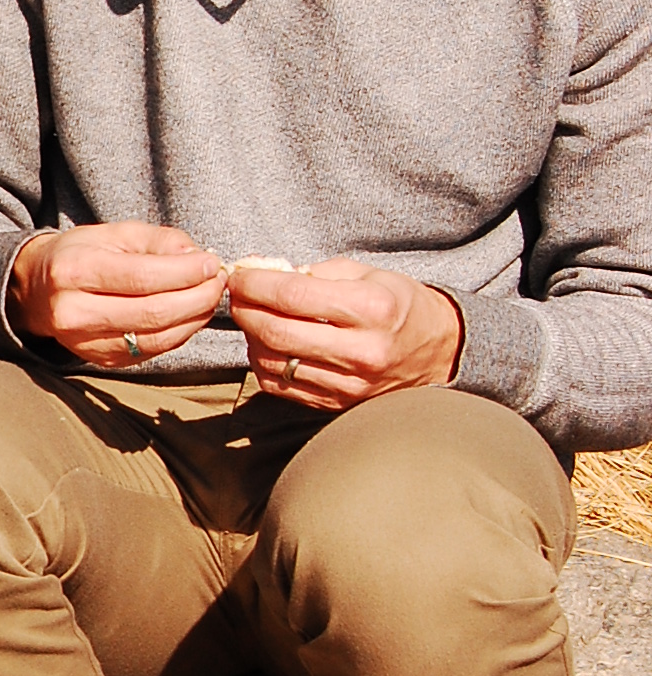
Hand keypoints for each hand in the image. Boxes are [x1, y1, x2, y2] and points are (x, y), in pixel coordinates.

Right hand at [9, 222, 227, 368]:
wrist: (39, 291)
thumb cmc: (81, 255)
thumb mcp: (114, 233)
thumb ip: (158, 241)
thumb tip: (198, 258)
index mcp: (75, 271)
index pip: (142, 277)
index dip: (185, 273)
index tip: (211, 263)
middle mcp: (75, 312)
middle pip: (153, 313)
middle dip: (197, 297)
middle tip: (218, 282)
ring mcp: (86, 343)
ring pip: (157, 338)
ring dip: (194, 318)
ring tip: (209, 296)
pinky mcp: (101, 360)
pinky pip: (152, 352)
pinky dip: (180, 333)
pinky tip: (190, 315)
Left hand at [227, 257, 460, 410]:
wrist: (437, 352)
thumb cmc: (398, 304)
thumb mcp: (368, 274)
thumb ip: (315, 272)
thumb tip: (261, 272)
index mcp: (371, 308)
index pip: (292, 294)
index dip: (254, 283)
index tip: (239, 275)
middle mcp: (361, 350)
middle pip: (276, 332)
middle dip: (244, 309)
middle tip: (236, 296)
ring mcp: (349, 383)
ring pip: (273, 361)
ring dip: (250, 337)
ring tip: (253, 317)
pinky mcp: (337, 403)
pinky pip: (281, 386)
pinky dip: (263, 363)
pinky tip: (268, 345)